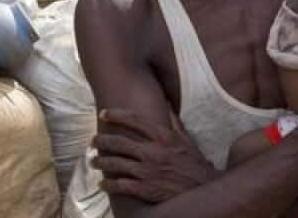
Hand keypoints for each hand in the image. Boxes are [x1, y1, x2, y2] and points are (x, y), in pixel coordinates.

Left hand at [91, 109, 217, 203]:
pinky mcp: (144, 189)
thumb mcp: (187, 141)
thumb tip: (167, 104)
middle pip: (118, 142)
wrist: (204, 192)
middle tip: (93, 141)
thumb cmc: (196, 166)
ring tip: (93, 162)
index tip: (104, 113)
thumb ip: (174, 123)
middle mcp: (152, 152)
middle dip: (101, 141)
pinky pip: (119, 185)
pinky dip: (107, 184)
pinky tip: (102, 184)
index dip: (116, 115)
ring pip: (114, 163)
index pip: (134, 120)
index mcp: (163, 137)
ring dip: (100, 162)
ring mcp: (147, 171)